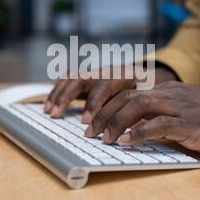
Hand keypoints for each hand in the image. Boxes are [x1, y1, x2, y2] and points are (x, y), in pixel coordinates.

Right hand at [45, 65, 176, 122]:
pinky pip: (68, 80)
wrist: (150, 78)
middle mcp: (107, 70)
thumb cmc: (149, 95)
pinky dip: (57, 92)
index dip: (93, 103)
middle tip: (57, 115)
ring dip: (59, 94)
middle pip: (83, 78)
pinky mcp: (88, 76)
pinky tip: (49, 105)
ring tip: (50, 111)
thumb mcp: (148, 101)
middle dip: (68, 97)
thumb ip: (136, 111)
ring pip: (73, 78)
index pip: (105, 85)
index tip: (86, 121)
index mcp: (125, 75)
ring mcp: (96, 72)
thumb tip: (125, 128)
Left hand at [86, 81, 199, 155]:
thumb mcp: (184, 109)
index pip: (129, 90)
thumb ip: (161, 113)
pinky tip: (127, 142)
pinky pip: (159, 124)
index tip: (92, 119)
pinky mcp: (190, 123)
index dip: (106, 104)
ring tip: (103, 138)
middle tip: (89, 130)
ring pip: (138, 106)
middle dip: (104, 113)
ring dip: (116, 122)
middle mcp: (170, 93)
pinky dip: (139, 132)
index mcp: (167, 89)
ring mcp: (180, 106)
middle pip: (128, 96)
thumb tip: (134, 126)